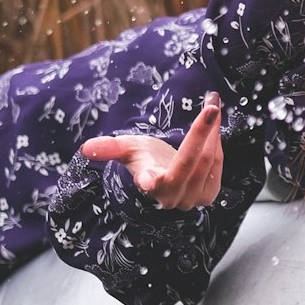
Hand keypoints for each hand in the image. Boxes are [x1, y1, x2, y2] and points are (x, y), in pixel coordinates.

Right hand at [81, 90, 223, 209]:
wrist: (164, 174)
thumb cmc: (145, 158)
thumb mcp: (128, 149)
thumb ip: (109, 148)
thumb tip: (86, 148)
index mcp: (148, 184)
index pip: (148, 183)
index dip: (148, 181)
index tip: (146, 179)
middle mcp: (171, 196)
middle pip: (190, 162)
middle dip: (201, 132)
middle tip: (210, 105)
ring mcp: (192, 199)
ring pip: (209, 160)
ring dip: (213, 131)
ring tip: (212, 105)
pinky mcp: (209, 194)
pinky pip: (217, 164)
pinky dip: (217, 141)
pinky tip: (214, 125)